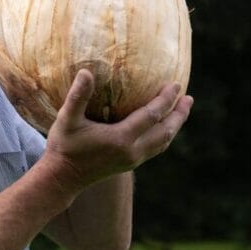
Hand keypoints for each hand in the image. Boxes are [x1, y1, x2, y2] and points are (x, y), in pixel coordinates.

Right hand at [43, 69, 192, 192]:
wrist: (62, 178)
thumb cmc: (63, 146)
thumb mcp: (67, 119)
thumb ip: (78, 96)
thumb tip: (85, 72)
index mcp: (121, 139)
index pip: (152, 115)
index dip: (166, 99)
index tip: (176, 84)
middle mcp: (132, 151)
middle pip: (165, 131)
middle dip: (179, 114)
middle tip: (188, 98)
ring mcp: (132, 160)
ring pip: (163, 142)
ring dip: (174, 126)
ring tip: (181, 111)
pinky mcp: (129, 165)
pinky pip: (155, 149)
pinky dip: (163, 136)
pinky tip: (161, 128)